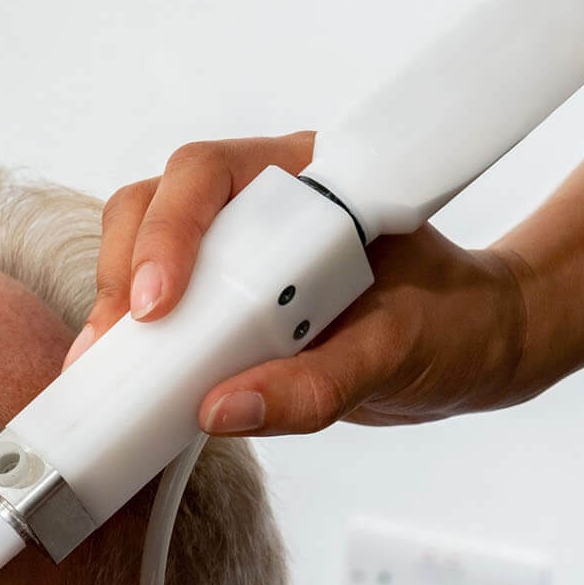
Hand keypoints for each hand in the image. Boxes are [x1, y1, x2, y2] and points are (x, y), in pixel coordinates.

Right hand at [75, 133, 536, 435]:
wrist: (470, 344)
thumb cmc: (449, 326)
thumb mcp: (397, 356)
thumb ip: (318, 384)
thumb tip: (221, 410)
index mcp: (309, 177)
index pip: (208, 174)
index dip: (169, 230)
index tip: (159, 303)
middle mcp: (259, 200)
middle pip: (153, 205)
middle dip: (126, 269)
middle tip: (121, 340)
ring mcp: (232, 246)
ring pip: (138, 248)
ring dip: (119, 306)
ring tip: (113, 366)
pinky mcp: (218, 295)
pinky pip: (157, 303)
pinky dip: (135, 340)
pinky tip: (129, 379)